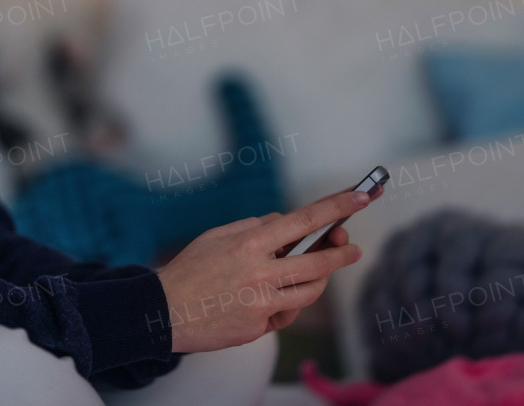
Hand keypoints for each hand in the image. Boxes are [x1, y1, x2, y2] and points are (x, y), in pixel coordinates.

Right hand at [155, 190, 368, 353]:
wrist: (163, 313)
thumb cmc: (190, 270)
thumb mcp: (217, 236)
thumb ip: (254, 227)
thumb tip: (284, 223)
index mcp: (250, 243)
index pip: (304, 220)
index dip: (337, 207)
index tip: (361, 197)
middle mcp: (260, 272)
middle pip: (317, 263)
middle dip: (341, 254)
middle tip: (354, 248)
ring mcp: (261, 303)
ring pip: (308, 292)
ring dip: (319, 280)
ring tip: (320, 271)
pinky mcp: (258, 327)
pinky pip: (285, 312)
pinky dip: (285, 303)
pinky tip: (274, 298)